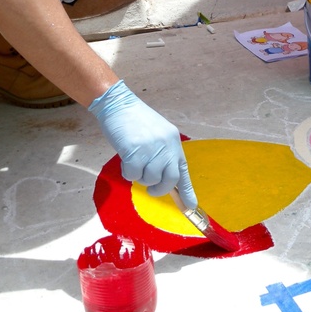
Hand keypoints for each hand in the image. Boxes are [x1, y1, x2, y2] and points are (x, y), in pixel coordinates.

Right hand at [89, 80, 196, 205]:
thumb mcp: (157, 136)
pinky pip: (132, 175)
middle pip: (170, 180)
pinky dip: (127, 172)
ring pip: (149, 179)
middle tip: (150, 188)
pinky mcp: (135, 151)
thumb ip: (163, 154)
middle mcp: (166, 145)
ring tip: (134, 161)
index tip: (191, 207)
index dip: (187, 191)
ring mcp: (151, 149)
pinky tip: (125, 158)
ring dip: (139, 176)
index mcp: (174, 142)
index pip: (183, 170)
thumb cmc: (136, 122)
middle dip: (159, 189)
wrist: (118, 104)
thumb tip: (165, 179)